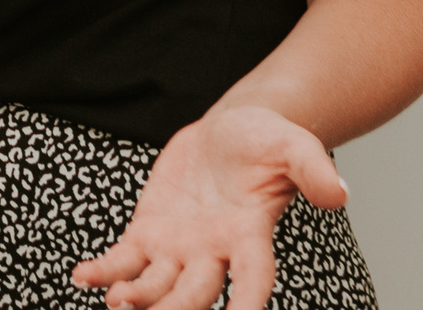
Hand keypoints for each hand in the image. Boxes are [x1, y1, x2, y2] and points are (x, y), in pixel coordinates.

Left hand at [70, 105, 345, 309]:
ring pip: (157, 285)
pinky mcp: (149, 233)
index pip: (252, 279)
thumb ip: (313, 169)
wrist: (229, 130)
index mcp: (250, 237)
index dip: (247, 303)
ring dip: (137, 297)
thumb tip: (339, 194)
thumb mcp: (293, 145)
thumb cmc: (267, 140)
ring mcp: (179, 248)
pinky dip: (104, 271)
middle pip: (196, 293)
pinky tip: (83, 277)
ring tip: (118, 301)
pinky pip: (124, 260)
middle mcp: (214, 253)